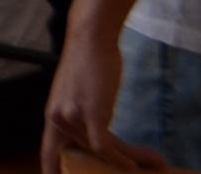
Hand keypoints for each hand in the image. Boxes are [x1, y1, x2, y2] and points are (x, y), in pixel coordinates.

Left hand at [43, 26, 164, 173]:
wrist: (89, 39)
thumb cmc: (87, 67)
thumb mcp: (76, 97)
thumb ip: (81, 120)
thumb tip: (101, 144)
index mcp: (51, 118)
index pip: (48, 155)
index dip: (54, 173)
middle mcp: (56, 119)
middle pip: (87, 156)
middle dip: (112, 166)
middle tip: (135, 168)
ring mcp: (71, 116)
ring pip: (101, 152)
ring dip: (129, 159)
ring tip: (152, 160)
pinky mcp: (90, 112)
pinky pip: (105, 145)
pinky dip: (121, 158)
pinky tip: (134, 164)